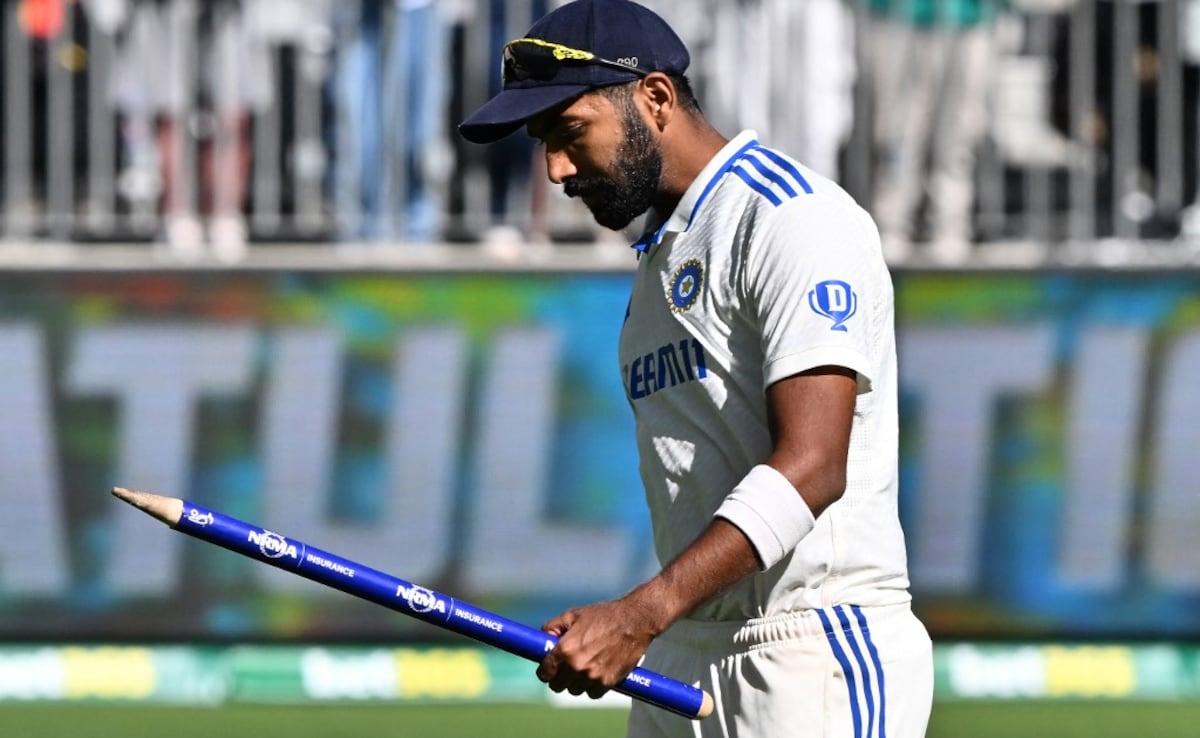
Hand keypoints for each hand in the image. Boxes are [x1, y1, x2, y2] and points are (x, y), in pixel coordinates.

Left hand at [536, 595, 662, 698]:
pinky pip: (592, 693)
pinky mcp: (608, 682)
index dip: (545, 671)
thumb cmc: (604, 615)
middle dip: (559, 678)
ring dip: (576, 682)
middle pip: (557, 686)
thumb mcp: (573, 615)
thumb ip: (553, 627)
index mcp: (565, 649)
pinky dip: (592, 687)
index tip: (548, 669)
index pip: (545, 673)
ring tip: (584, 667)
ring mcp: (593, 677)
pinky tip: (596, 673)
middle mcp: (576, 666)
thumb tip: (543, 639)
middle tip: (565, 668)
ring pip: (575, 691)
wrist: (635, 621)